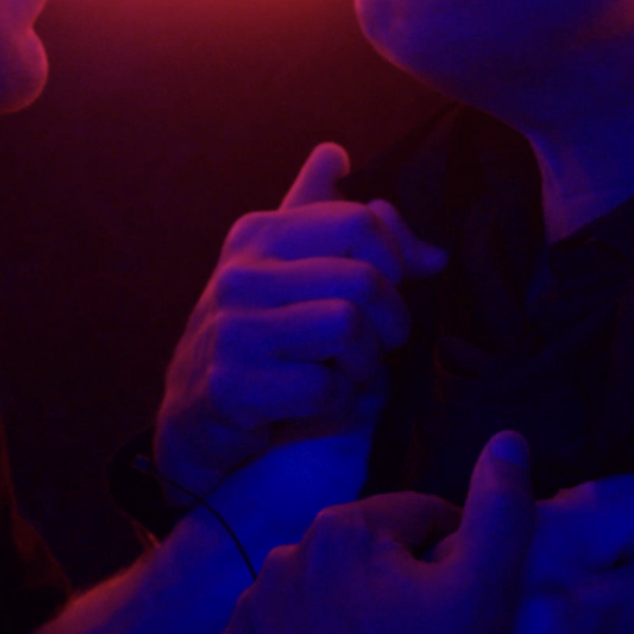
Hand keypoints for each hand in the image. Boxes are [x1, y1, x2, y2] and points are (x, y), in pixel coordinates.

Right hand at [157, 144, 447, 502]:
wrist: (197, 413)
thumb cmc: (264, 334)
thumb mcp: (299, 271)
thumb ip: (359, 244)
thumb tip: (436, 253)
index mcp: (259, 234)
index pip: (359, 220)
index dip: (396, 258)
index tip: (390, 286)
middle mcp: (241, 274)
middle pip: (363, 278)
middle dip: (392, 320)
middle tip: (379, 342)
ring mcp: (233, 329)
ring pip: (348, 327)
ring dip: (367, 364)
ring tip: (350, 371)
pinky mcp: (233, 386)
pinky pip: (325, 387)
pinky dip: (339, 403)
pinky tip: (319, 401)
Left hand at [214, 431, 538, 633]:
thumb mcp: (484, 603)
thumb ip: (500, 512)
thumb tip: (509, 440)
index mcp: (345, 528)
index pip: (422, 518)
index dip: (456, 562)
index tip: (467, 615)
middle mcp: (284, 555)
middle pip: (370, 556)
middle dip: (402, 588)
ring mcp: (249, 613)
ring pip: (325, 597)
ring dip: (354, 620)